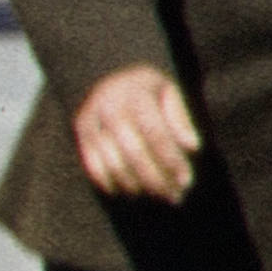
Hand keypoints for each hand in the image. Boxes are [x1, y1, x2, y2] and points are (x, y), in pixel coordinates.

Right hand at [78, 61, 207, 205]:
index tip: (187, 180)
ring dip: (137, 185)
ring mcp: (92, 121)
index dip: (172, 160)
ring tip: (156, 196)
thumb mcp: (167, 91)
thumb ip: (180, 117)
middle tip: (174, 196)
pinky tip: (128, 192)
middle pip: (134, 154)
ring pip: (113, 163)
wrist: (106, 74)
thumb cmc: (146, 89)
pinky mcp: (80, 132)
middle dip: (156, 179)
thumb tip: (192, 147)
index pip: (157, 135)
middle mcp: (110, 108)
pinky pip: (92, 164)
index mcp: (136, 96)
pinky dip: (110, 182)